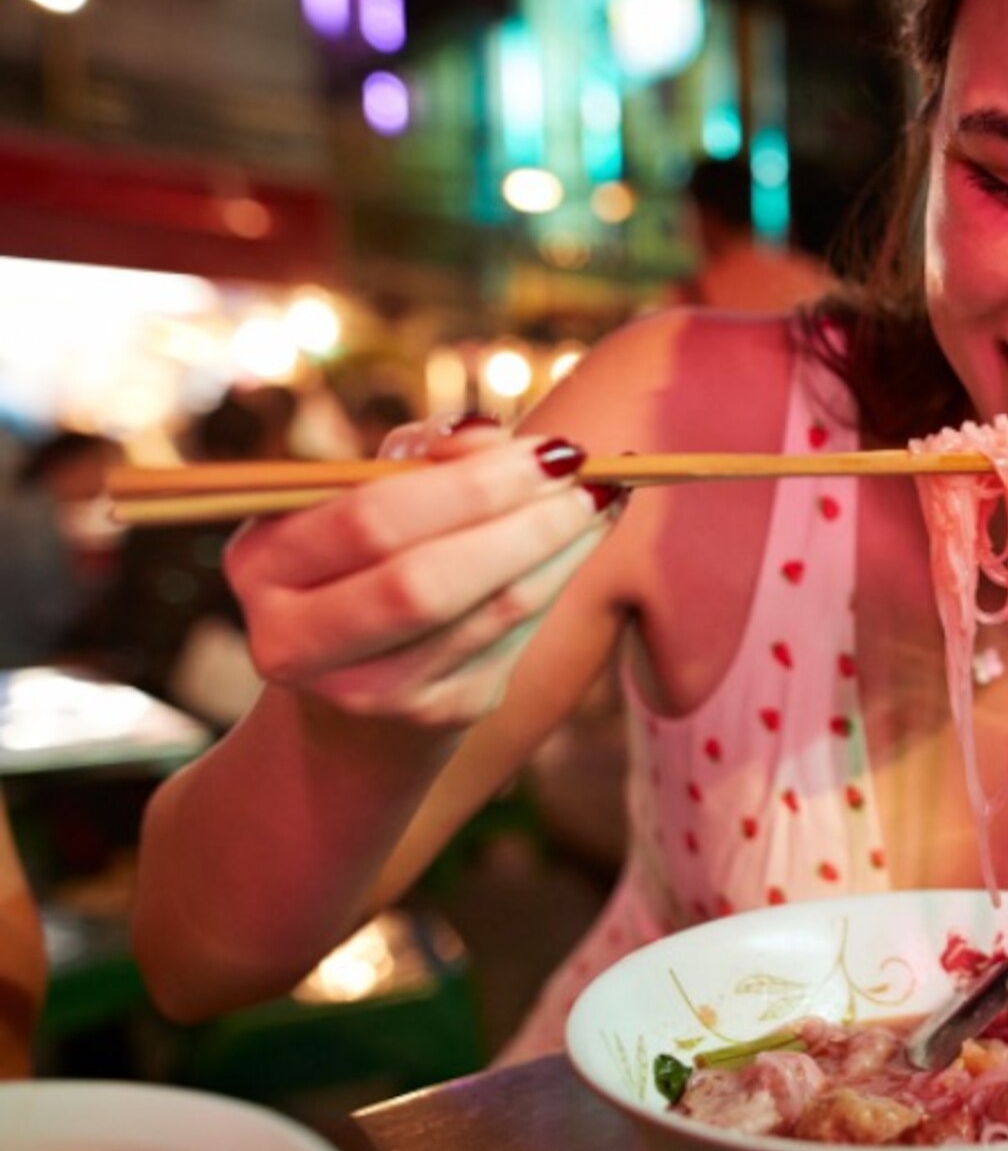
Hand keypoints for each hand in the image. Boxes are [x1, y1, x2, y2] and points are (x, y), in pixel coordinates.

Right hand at [223, 415, 621, 729]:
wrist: (356, 696)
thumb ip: (419, 455)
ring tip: (602, 498)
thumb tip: (487, 432)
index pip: (369, 518)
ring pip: (485, 612)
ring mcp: (364, 690)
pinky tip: (584, 542)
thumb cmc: (367, 560)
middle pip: (423, 581)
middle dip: (522, 520)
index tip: (548, 447)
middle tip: (589, 475)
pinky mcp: (431, 718)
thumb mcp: (367, 498)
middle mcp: (295, 639)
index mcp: (262, 561)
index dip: (468, 483)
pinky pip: (511, 639)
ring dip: (559, 548)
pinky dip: (556, 582)